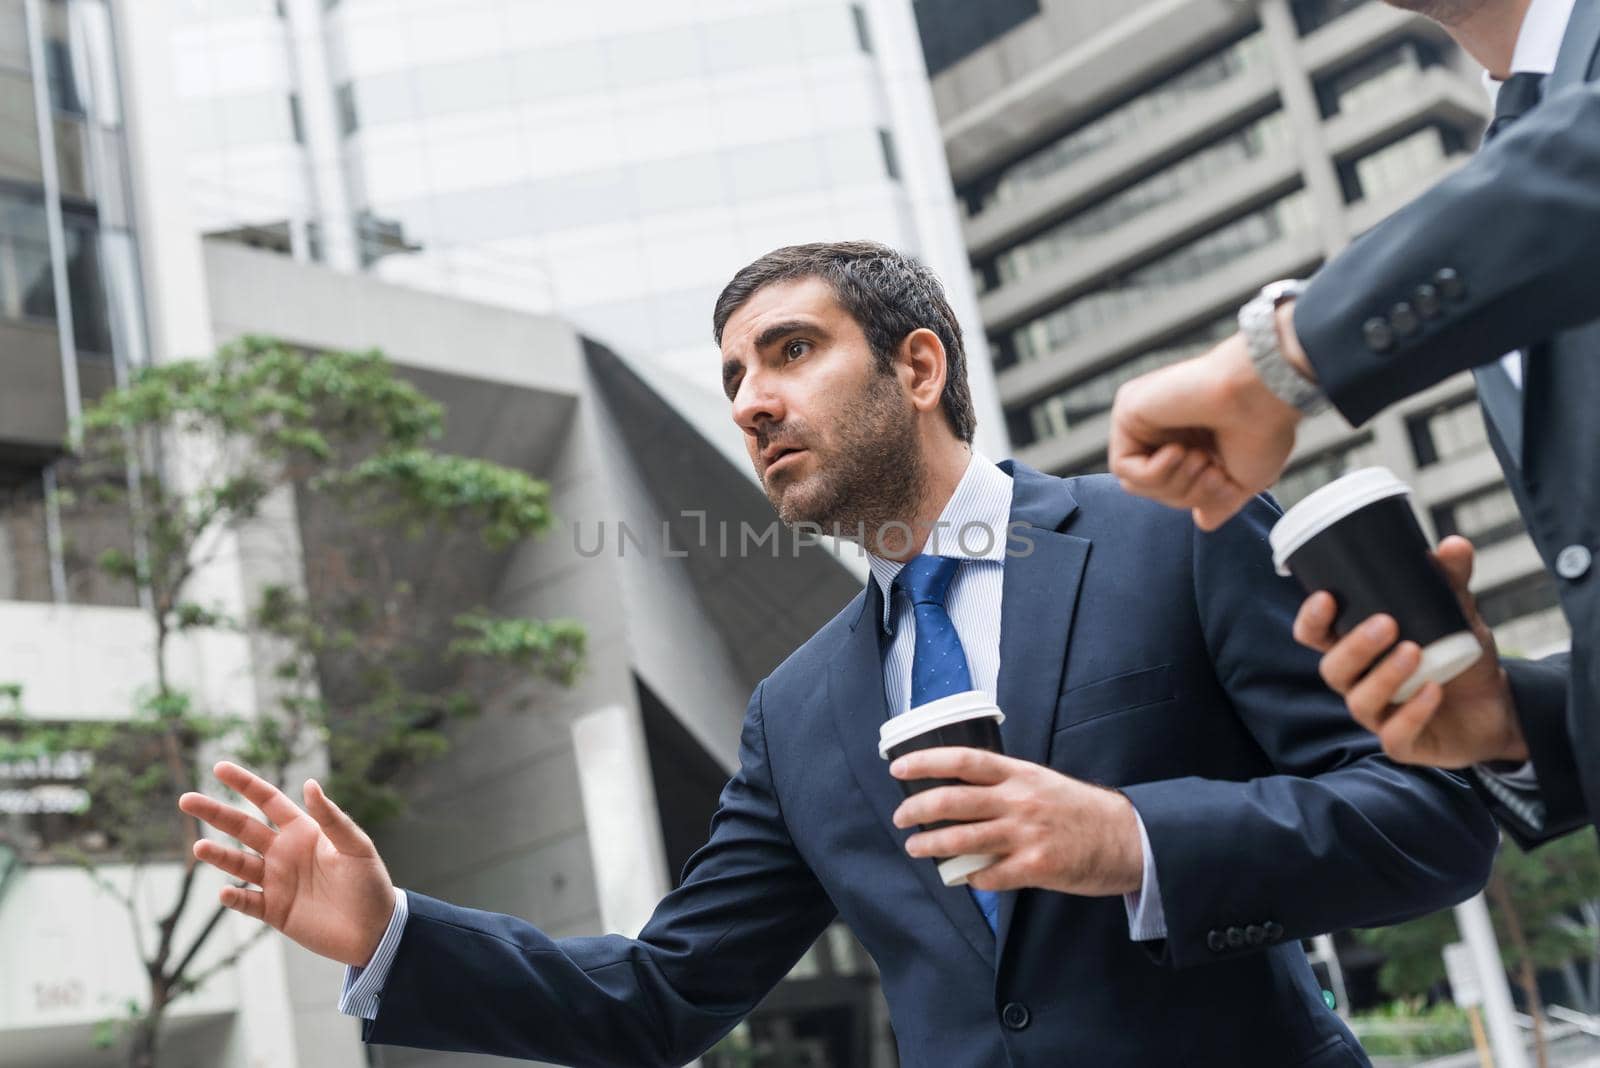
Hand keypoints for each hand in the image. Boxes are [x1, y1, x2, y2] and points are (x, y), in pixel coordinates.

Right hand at [178, 761, 396, 966]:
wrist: (375, 929)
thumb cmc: (370, 882)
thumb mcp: (355, 846)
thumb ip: (332, 819)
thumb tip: (310, 784)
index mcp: (303, 831)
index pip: (267, 801)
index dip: (245, 784)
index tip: (219, 767)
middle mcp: (284, 852)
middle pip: (242, 828)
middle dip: (215, 813)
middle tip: (185, 800)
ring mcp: (276, 882)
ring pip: (238, 864)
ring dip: (218, 856)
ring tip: (198, 847)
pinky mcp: (274, 911)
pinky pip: (247, 902)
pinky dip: (234, 898)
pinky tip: (226, 892)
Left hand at [889, 748, 1142, 894]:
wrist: (1128, 838)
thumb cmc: (1079, 811)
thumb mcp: (1041, 783)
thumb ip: (1004, 785)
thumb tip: (960, 790)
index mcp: (1019, 774)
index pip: (963, 761)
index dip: (925, 762)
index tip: (898, 766)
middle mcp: (1019, 800)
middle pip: (953, 800)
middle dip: (918, 809)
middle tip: (901, 817)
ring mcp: (1026, 834)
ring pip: (963, 839)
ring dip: (932, 845)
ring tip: (916, 847)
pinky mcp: (1036, 866)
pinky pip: (990, 875)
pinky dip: (971, 877)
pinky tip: (965, 877)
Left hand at [1108, 326, 1301, 530]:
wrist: (1261, 394)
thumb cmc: (1262, 428)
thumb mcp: (1243, 480)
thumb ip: (1217, 502)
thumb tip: (1203, 522)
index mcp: (1193, 438)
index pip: (1175, 490)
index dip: (1199, 499)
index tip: (1227, 485)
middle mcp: (1166, 427)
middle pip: (1154, 490)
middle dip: (1187, 494)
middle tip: (1216, 474)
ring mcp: (1146, 418)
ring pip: (1136, 483)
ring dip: (1173, 485)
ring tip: (1201, 459)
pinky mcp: (1128, 410)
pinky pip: (1124, 467)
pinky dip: (1154, 473)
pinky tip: (1179, 450)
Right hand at [1292, 535, 1527, 767]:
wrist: (1498, 707)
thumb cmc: (1460, 657)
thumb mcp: (1458, 615)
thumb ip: (1450, 583)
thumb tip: (1452, 544)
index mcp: (1359, 651)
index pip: (1317, 637)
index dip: (1312, 621)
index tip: (1325, 597)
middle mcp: (1360, 683)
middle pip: (1333, 670)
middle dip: (1353, 646)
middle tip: (1386, 623)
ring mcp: (1380, 716)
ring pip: (1360, 702)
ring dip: (1383, 676)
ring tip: (1415, 652)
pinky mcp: (1404, 744)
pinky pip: (1395, 735)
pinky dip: (1413, 713)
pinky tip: (1433, 691)